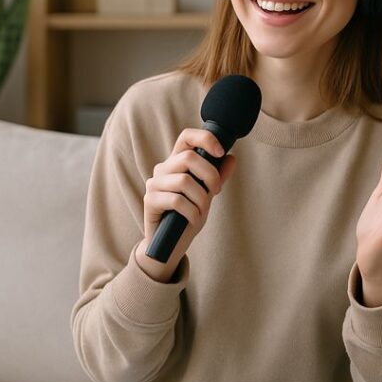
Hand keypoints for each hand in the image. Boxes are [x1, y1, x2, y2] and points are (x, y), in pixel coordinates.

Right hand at [136, 128, 237, 280]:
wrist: (170, 245)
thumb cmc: (187, 217)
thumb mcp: (207, 195)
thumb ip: (217, 177)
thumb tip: (232, 158)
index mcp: (176, 163)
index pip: (186, 137)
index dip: (205, 138)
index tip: (220, 152)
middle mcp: (163, 169)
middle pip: (188, 157)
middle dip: (210, 175)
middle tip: (216, 191)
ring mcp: (154, 184)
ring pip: (184, 180)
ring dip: (201, 199)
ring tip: (202, 211)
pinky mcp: (150, 201)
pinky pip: (176, 200)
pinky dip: (191, 212)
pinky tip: (193, 220)